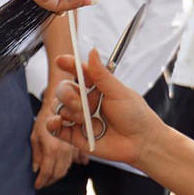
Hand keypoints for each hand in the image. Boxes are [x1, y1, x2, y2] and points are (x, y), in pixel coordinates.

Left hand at [31, 102, 75, 188]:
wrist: (59, 106)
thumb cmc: (43, 119)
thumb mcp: (34, 136)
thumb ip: (36, 154)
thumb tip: (36, 169)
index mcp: (52, 149)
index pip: (46, 172)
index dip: (41, 181)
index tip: (36, 186)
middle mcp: (64, 151)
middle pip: (58, 173)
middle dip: (49, 181)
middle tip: (42, 183)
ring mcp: (72, 149)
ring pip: (66, 168)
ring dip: (58, 175)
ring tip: (50, 177)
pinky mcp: (77, 145)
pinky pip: (76, 160)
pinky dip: (71, 165)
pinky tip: (66, 167)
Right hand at [50, 50, 164, 167]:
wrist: (142, 143)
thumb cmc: (136, 116)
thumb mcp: (119, 92)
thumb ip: (101, 74)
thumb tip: (92, 51)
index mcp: (96, 87)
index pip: (78, 71)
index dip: (68, 64)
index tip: (61, 61)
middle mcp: (85, 101)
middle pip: (64, 90)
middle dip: (67, 95)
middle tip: (80, 105)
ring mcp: (79, 118)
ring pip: (59, 107)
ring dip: (67, 110)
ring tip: (82, 119)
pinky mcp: (75, 135)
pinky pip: (55, 128)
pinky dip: (52, 123)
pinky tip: (57, 121)